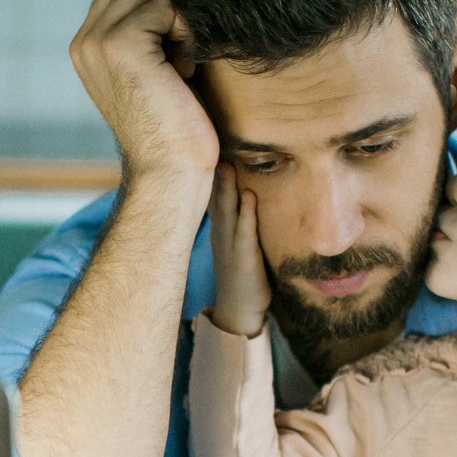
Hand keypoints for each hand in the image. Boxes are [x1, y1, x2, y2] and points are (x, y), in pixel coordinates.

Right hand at [69, 0, 219, 187]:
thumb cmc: (174, 125)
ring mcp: (97, 39)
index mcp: (86, 45)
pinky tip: (183, 70)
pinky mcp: (120, 42)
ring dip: (178, 19)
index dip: (156, 4)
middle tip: (176, 54)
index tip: (168, 52)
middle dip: (167, 5)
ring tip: (179, 64)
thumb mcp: (152, 67)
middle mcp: (84, 40)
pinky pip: (166, 4)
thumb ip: (145, 27)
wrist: (170, 171)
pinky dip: (185, 33)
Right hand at [208, 163, 270, 337]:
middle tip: (208, 146)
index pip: (212, 197)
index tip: (207, 149)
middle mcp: (221, 234)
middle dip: (214, 173)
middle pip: (215, 198)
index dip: (210, 174)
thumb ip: (237, 222)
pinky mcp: (244, 258)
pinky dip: (247, 213)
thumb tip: (243, 198)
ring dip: (226, 188)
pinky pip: (245, 231)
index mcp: (220, 230)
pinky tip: (250, 196)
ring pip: (227, 211)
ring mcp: (230, 245)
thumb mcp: (234, 244)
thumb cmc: (241, 276)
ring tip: (226, 164)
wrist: (239, 311)